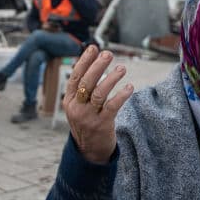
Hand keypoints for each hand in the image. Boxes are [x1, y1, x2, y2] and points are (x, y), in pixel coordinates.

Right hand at [63, 45, 133, 163]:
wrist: (90, 152)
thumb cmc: (87, 123)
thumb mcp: (78, 107)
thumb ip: (83, 89)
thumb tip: (93, 63)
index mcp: (69, 101)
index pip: (75, 77)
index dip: (84, 61)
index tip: (93, 48)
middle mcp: (76, 108)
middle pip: (86, 82)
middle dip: (98, 66)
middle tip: (108, 54)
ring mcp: (88, 117)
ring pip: (99, 93)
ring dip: (111, 78)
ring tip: (122, 68)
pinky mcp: (102, 125)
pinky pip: (112, 106)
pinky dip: (122, 95)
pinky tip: (129, 86)